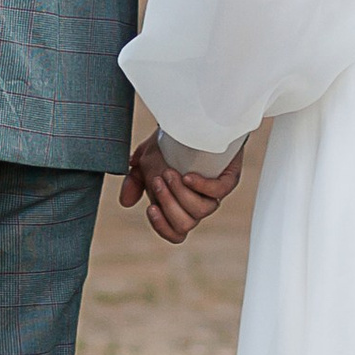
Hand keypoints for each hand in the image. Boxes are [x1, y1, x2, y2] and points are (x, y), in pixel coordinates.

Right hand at [119, 132, 241, 246]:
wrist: (193, 120)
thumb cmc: (170, 144)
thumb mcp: (145, 160)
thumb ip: (133, 181)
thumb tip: (126, 203)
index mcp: (179, 205)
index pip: (175, 233)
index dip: (162, 227)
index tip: (150, 207)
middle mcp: (197, 203)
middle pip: (184, 225)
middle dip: (168, 203)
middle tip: (158, 180)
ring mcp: (213, 193)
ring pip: (200, 211)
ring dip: (180, 194)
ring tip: (170, 173)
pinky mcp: (228, 178)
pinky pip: (218, 193)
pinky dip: (201, 187)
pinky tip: (188, 176)